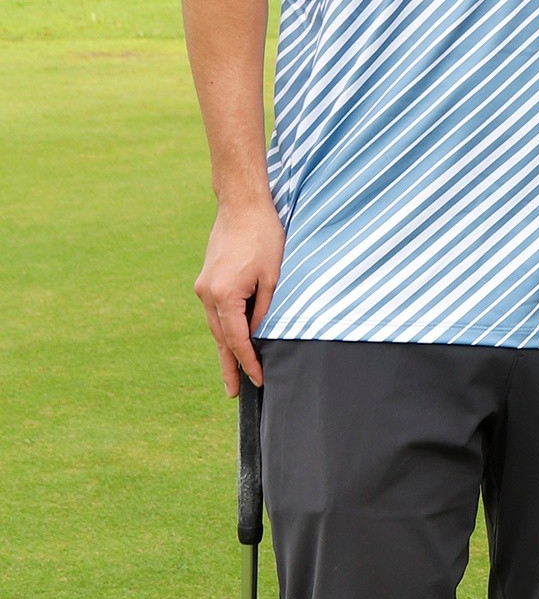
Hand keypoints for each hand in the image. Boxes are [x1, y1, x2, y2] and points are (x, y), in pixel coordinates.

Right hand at [194, 196, 286, 392]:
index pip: (237, 340)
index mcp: (224, 295)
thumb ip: (264, 310)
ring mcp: (203, 287)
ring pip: (216, 327)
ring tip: (232, 374)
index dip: (248, 362)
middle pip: (220, 339)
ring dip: (225, 349)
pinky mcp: (206, 280)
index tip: (257, 381)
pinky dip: (223, 329)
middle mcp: (207, 294)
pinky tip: (231, 342)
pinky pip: (215, 312)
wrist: (241, 206)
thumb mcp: (273, 277)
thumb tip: (258, 334)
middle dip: (229, 365)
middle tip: (234, 392)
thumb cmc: (263, 237)